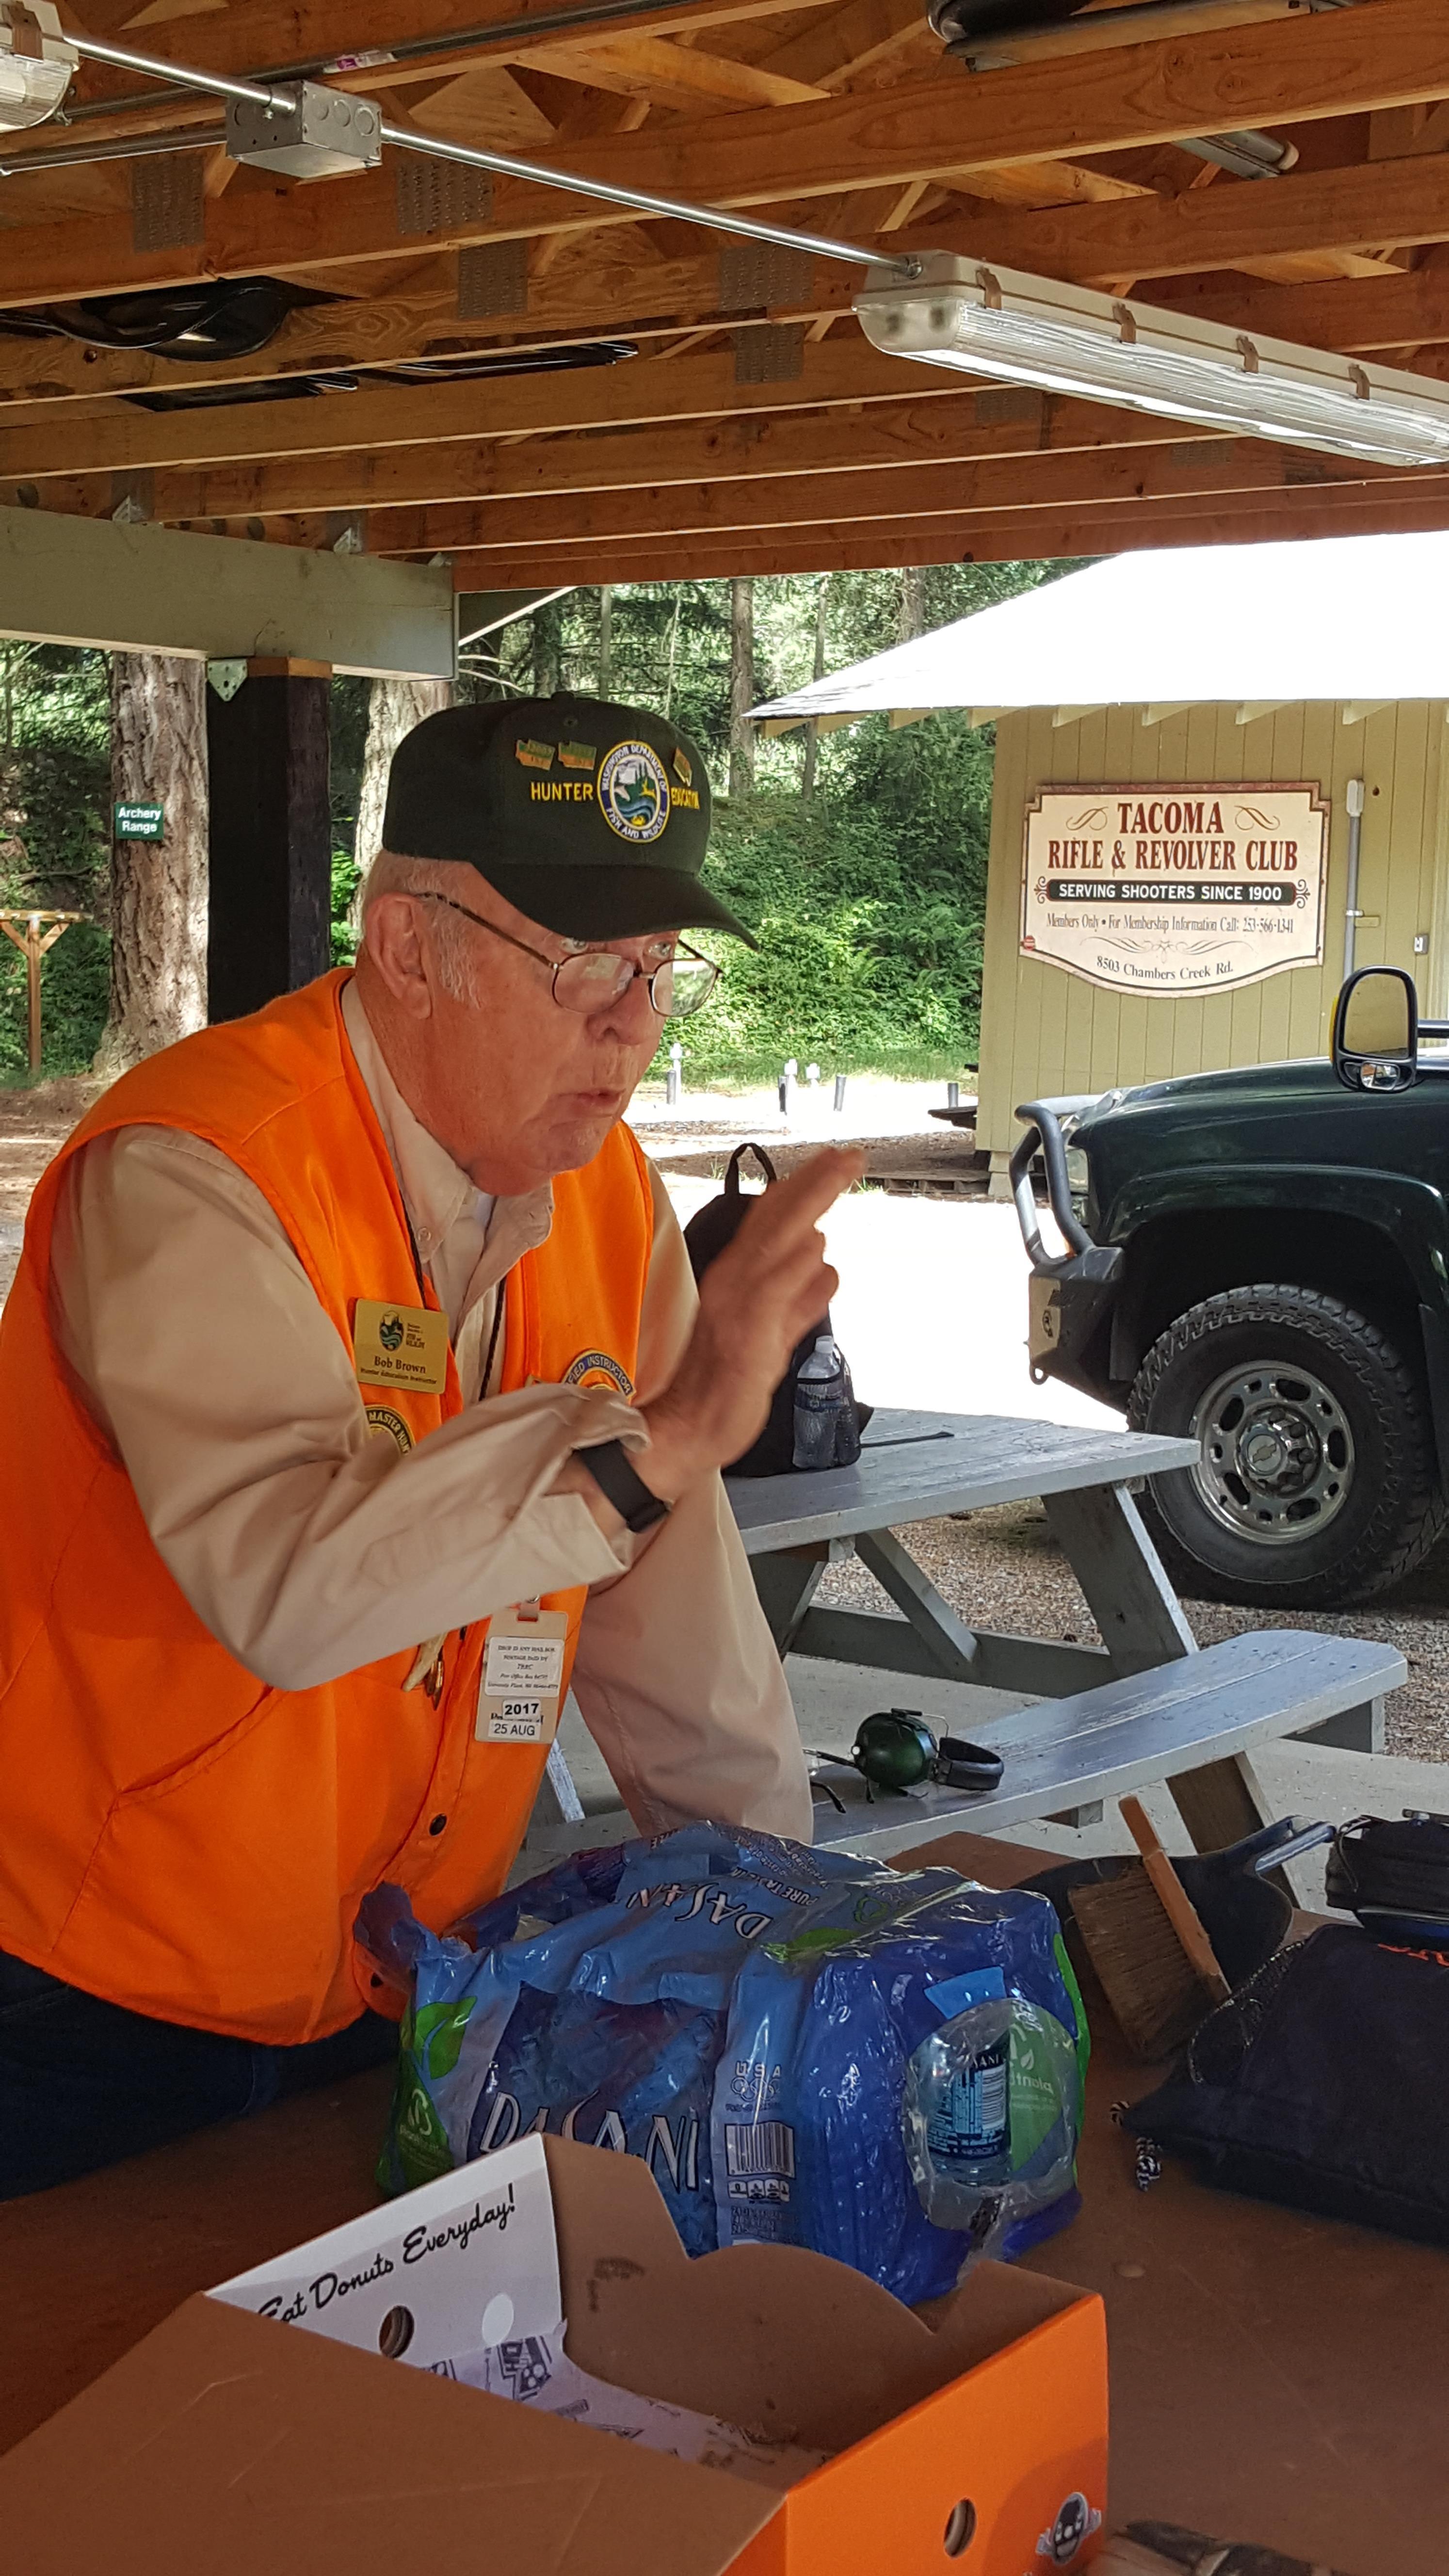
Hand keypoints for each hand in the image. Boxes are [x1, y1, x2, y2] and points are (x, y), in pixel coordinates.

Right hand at [638, 1145, 866, 1500]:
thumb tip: (828, 1270)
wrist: (691, 1424)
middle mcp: (735, 1280)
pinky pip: (777, 1288)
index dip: (802, 1189)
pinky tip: (821, 1250)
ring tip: (838, 1172)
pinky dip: (799, 1268)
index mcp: (737, 1277)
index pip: (770, 1221)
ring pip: (781, 1241)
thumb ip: (801, 1301)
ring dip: (811, 1207)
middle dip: (816, 1182)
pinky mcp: (750, 1329)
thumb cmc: (725, 1382)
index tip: (831, 1163)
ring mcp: (741, 1303)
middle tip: (848, 1154)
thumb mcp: (773, 1333)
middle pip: (778, 1219)